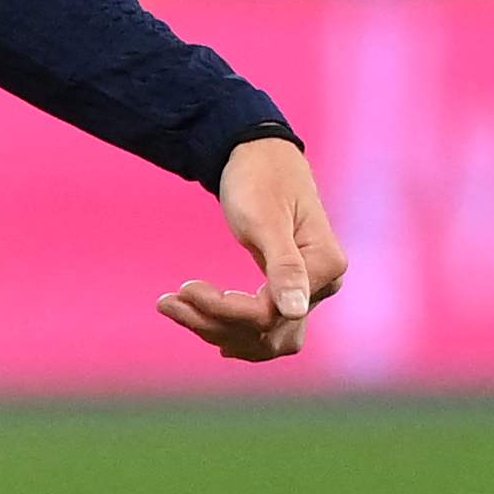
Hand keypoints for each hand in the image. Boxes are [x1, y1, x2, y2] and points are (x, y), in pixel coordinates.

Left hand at [158, 134, 344, 364]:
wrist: (257, 155)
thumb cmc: (260, 178)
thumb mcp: (265, 220)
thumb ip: (283, 266)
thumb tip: (295, 311)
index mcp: (326, 268)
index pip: (272, 314)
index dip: (225, 310)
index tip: (183, 288)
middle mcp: (323, 286)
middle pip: (266, 333)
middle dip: (213, 323)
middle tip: (167, 302)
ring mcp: (307, 293)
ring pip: (261, 338)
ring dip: (214, 328)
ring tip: (170, 305)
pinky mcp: (286, 293)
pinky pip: (258, 327)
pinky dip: (224, 325)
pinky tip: (196, 319)